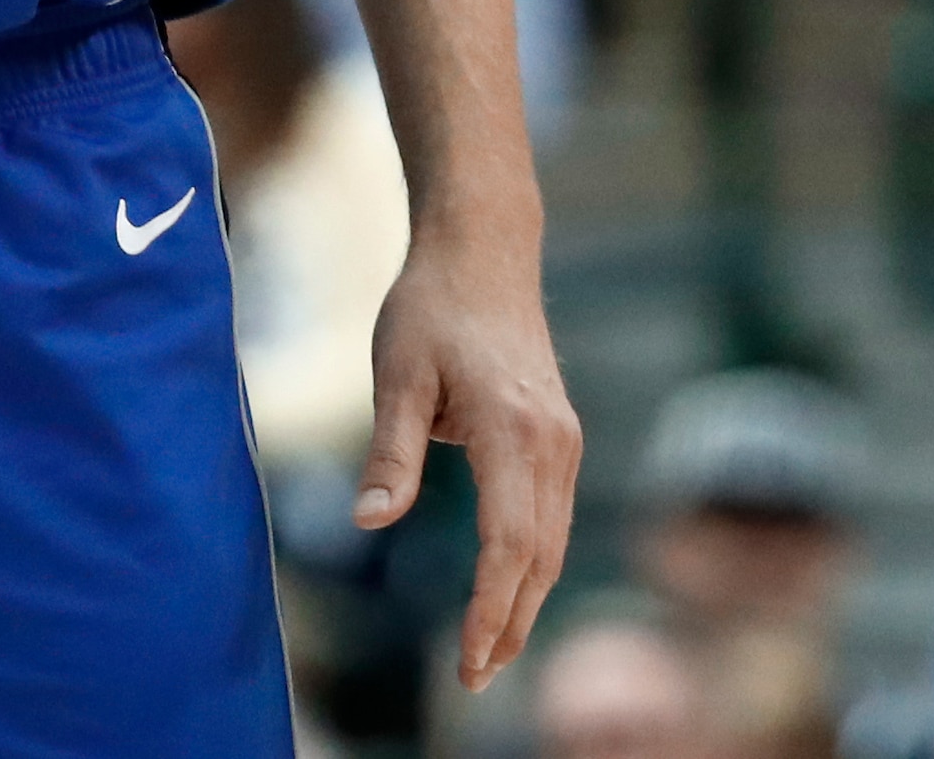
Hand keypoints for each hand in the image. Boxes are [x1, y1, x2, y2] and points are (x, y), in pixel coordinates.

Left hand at [357, 227, 580, 690]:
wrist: (484, 252)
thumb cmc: (431, 307)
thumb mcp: (395, 373)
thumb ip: (389, 451)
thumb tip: (370, 522)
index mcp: (514, 432)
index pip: (509, 545)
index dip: (491, 609)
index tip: (469, 660)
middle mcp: (553, 444)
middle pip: (538, 557)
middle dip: (510, 623)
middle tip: (472, 679)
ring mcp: (563, 441)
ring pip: (551, 542)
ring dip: (524, 599)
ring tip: (490, 653)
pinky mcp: (559, 436)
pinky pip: (552, 517)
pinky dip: (532, 563)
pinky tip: (508, 589)